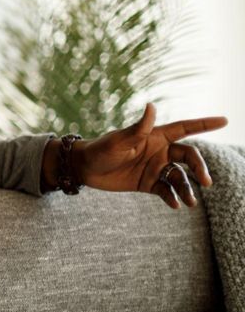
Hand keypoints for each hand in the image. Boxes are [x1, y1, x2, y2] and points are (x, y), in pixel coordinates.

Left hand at [73, 103, 227, 208]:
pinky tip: (175, 205)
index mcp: (156, 136)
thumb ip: (139, 128)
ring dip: (187, 189)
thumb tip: (151, 106)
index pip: (185, 128)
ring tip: (190, 202)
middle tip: (207, 182)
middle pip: (188, 157)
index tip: (225, 120)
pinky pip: (166, 191)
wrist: (84, 169)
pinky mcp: (147, 184)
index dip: (205, 124)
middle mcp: (159, 151)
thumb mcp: (120, 140)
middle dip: (200, 168)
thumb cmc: (101, 149)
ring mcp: (155, 168)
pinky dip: (172, 197)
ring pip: (179, 177)